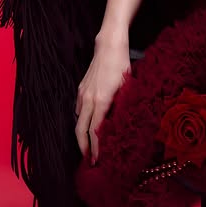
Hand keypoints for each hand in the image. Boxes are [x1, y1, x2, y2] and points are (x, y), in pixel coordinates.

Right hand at [75, 37, 131, 163]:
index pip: (95, 131)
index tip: (96, 160)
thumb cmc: (122, 65)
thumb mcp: (127, 87)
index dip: (95, 148)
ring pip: (78, 120)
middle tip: (88, 160)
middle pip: (80, 129)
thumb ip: (122, 106)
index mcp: (102, 101)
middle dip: (83, 147)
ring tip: (87, 146)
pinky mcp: (81, 89)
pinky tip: (86, 125)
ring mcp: (83, 94)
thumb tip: (121, 124)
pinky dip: (81, 120)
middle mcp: (89, 99)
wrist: (109, 46)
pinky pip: (78, 109)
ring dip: (81, 135)